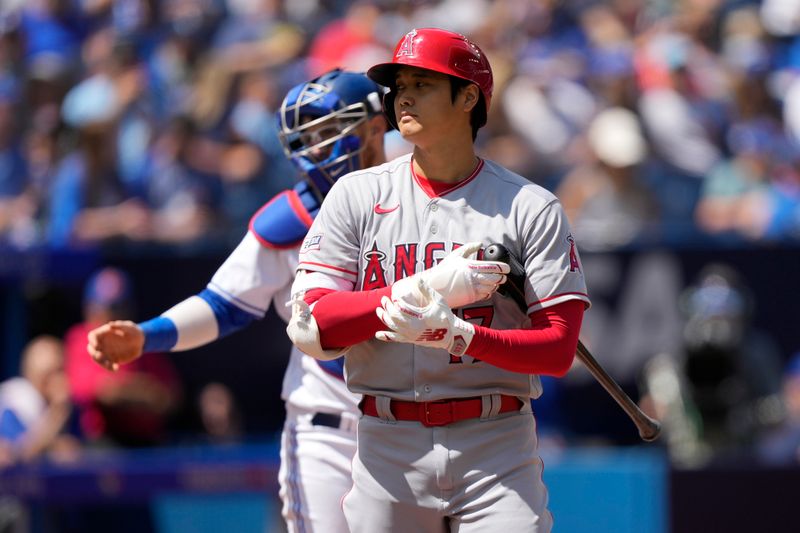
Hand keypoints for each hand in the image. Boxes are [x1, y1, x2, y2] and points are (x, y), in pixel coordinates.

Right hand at [87, 320, 144, 371]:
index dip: (92, 340)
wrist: (140, 342)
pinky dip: (109, 367)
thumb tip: (110, 325)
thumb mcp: (129, 327)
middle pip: (91, 349)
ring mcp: (105, 352)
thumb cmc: (134, 331)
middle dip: (94, 353)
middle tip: (100, 356)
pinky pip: (106, 365)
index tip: (97, 346)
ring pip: (97, 359)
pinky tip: (116, 368)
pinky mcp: (110, 359)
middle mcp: (101, 343)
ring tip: (110, 365)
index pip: (92, 336)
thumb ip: (120, 325)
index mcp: (103, 333)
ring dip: (101, 363)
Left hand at [376, 277, 474, 355]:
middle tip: (384, 300)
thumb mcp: (438, 301)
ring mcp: (411, 335)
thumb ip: (426, 290)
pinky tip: (377, 334)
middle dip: (387, 307)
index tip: (393, 297)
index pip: (401, 308)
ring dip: (383, 318)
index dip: (395, 302)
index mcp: (420, 317)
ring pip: (392, 326)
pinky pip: (395, 339)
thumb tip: (418, 279)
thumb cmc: (445, 316)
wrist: (451, 335)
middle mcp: (413, 327)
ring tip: (378, 310)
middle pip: (394, 316)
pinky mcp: (411, 340)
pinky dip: (386, 337)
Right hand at [393, 242, 508, 309]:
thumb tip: (480, 243)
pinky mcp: (471, 297)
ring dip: (496, 285)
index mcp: (472, 266)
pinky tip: (487, 289)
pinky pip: (486, 295)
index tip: (507, 268)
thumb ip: (469, 248)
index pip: (494, 267)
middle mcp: (474, 277)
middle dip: (502, 277)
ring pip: (492, 287)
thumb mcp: (455, 255)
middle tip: (503, 276)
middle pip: (496, 278)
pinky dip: (489, 292)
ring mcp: (473, 289)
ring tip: (495, 282)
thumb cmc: (443, 270)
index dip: (504, 268)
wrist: (433, 287)